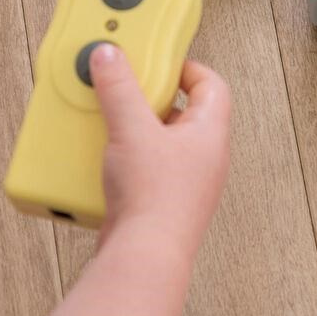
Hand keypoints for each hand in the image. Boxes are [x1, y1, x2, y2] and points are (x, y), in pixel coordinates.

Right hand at [89, 45, 230, 259]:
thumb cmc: (154, 200)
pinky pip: (148, 170)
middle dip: (154, 99)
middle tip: (128, 90)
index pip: (212, 85)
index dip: (187, 68)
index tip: (159, 62)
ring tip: (112, 122)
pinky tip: (104, 159)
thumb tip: (110, 56)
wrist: (142, 259)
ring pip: (163, 142)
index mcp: (211, 133)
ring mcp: (186, 184)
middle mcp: (205, 158)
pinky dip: (127, 159)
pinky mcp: (162, 205)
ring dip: (137, 130)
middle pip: (184, 112)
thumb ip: (120, 88)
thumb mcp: (132, 129)